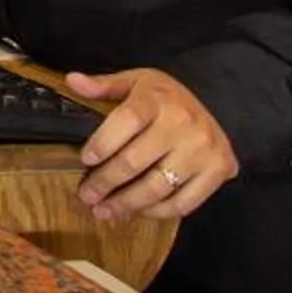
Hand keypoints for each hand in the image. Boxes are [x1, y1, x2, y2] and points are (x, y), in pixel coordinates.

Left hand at [68, 68, 239, 221]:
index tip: (85, 160)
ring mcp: (203, 150)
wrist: (218, 105)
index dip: (102, 143)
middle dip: (105, 182)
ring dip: (126, 204)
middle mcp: (184, 124)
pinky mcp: (219, 171)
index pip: (127, 120)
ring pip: (156, 187)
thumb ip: (104, 85)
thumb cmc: (166, 98)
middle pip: (135, 160)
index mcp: (159, 98)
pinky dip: (156, 212)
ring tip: (104, 211)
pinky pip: (183, 203)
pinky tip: (137, 212)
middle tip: (86, 195)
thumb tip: (73, 80)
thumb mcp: (136, 82)